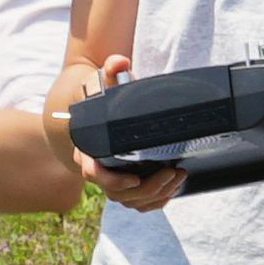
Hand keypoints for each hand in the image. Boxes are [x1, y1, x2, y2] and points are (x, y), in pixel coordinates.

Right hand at [52, 56, 181, 214]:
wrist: (102, 109)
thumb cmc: (102, 97)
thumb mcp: (103, 81)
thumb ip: (110, 69)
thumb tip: (119, 62)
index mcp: (87, 148)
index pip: (93, 173)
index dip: (113, 180)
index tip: (136, 177)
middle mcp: (96, 168)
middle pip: (116, 193)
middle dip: (147, 188)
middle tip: (171, 172)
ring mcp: (111, 179)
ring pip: (129, 201)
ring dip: (155, 194)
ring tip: (176, 176)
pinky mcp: (125, 183)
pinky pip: (137, 202)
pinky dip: (155, 200)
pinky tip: (171, 189)